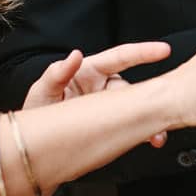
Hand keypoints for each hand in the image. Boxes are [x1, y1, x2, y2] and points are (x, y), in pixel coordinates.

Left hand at [23, 41, 174, 145]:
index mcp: (89, 71)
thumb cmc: (37, 111)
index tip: (162, 50)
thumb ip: (56, 74)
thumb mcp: (42, 92)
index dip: (142, 52)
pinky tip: (150, 138)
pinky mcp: (111, 124)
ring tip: (156, 134)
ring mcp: (108, 106)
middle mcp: (102, 86)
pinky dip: (143, 132)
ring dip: (148, 119)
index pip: (120, 57)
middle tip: (162, 103)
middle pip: (132, 88)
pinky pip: (132, 125)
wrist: (33, 145)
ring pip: (135, 109)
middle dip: (149, 96)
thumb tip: (75, 55)